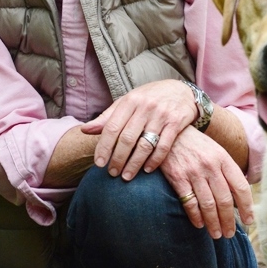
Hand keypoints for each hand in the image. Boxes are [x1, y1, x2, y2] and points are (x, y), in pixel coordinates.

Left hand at [81, 80, 197, 179]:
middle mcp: (145, 106)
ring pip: (144, 145)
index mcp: (130, 100)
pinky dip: (154, 161)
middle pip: (127, 138)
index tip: (98, 163)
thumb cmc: (150, 98)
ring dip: (134, 164)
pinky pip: (163, 146)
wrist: (182, 91)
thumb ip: (108, 116)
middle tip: (112, 173)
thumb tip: (85, 130)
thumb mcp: (128, 101)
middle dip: (118, 159)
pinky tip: (147, 169)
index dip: (104, 147)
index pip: (112, 127)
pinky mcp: (176, 122)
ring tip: (127, 176)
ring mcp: (161, 115)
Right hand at [160, 126, 253, 238]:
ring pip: (208, 205)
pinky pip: (190, 202)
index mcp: (223, 158)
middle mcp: (210, 166)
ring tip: (216, 234)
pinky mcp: (178, 178)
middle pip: (225, 200)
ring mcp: (194, 172)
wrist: (171, 132)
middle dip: (228, 221)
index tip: (248, 220)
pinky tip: (199, 224)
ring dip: (214, 223)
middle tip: (229, 233)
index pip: (241, 187)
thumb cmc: (196, 144)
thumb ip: (226, 170)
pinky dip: (196, 216)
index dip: (247, 207)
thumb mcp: (215, 150)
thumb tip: (237, 197)